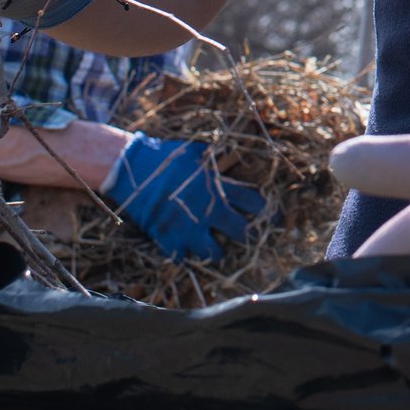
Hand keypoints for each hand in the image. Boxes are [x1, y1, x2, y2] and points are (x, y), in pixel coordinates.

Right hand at [105, 133, 267, 260]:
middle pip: (241, 232)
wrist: (131, 167)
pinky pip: (183, 258)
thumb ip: (221, 158)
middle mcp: (209, 209)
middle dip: (248, 236)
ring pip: (215, 253)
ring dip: (218, 252)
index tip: (278, 220)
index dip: (269, 212)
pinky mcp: (168, 238)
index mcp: (219, 186)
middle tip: (248, 238)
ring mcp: (188, 227)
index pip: (254, 202)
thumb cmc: (167, 156)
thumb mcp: (199, 152)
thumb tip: (240, 151)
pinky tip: (187, 250)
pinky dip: (185, 256)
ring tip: (218, 249)